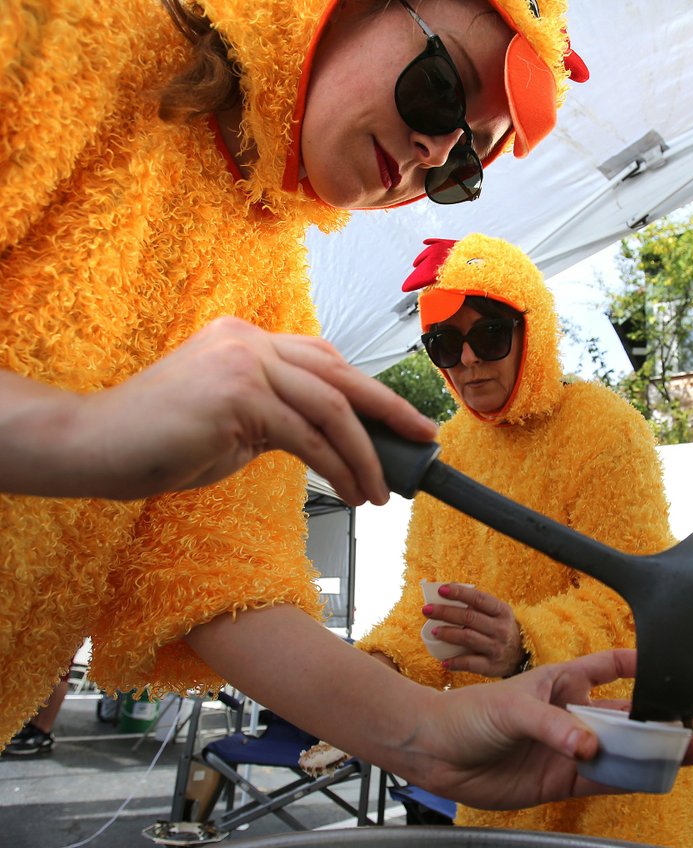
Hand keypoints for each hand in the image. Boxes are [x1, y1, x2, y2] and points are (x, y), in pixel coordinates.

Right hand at [2, 318, 436, 503]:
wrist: (96, 445)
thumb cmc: (158, 438)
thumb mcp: (231, 419)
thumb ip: (275, 416)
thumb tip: (321, 439)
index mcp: (249, 338)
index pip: (325, 359)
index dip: (369, 390)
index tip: (398, 420)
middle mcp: (251, 340)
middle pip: (342, 372)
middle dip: (390, 410)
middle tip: (423, 439)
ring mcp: (246, 364)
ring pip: (333, 406)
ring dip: (366, 454)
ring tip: (381, 491)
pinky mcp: (239, 398)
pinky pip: (308, 436)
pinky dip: (338, 467)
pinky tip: (352, 492)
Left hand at [414, 649, 692, 809]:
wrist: (436, 751)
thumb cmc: (469, 713)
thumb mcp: (511, 708)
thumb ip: (551, 726)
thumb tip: (589, 749)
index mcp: (561, 682)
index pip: (608, 667)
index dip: (638, 665)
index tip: (672, 668)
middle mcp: (570, 714)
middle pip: (625, 715)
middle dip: (660, 720)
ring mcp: (567, 747)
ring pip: (620, 750)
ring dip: (653, 753)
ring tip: (689, 754)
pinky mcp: (560, 779)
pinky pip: (602, 779)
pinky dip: (628, 780)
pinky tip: (655, 778)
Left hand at [422, 583, 525, 677]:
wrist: (520, 656)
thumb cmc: (500, 628)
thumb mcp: (496, 613)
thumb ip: (477, 604)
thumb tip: (446, 591)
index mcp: (502, 611)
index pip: (478, 598)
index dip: (459, 593)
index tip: (441, 590)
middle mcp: (500, 628)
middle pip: (469, 617)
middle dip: (445, 612)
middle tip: (427, 610)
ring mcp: (496, 648)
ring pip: (468, 638)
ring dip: (448, 633)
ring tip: (433, 631)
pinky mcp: (491, 666)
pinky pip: (470, 663)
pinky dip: (455, 662)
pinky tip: (444, 661)